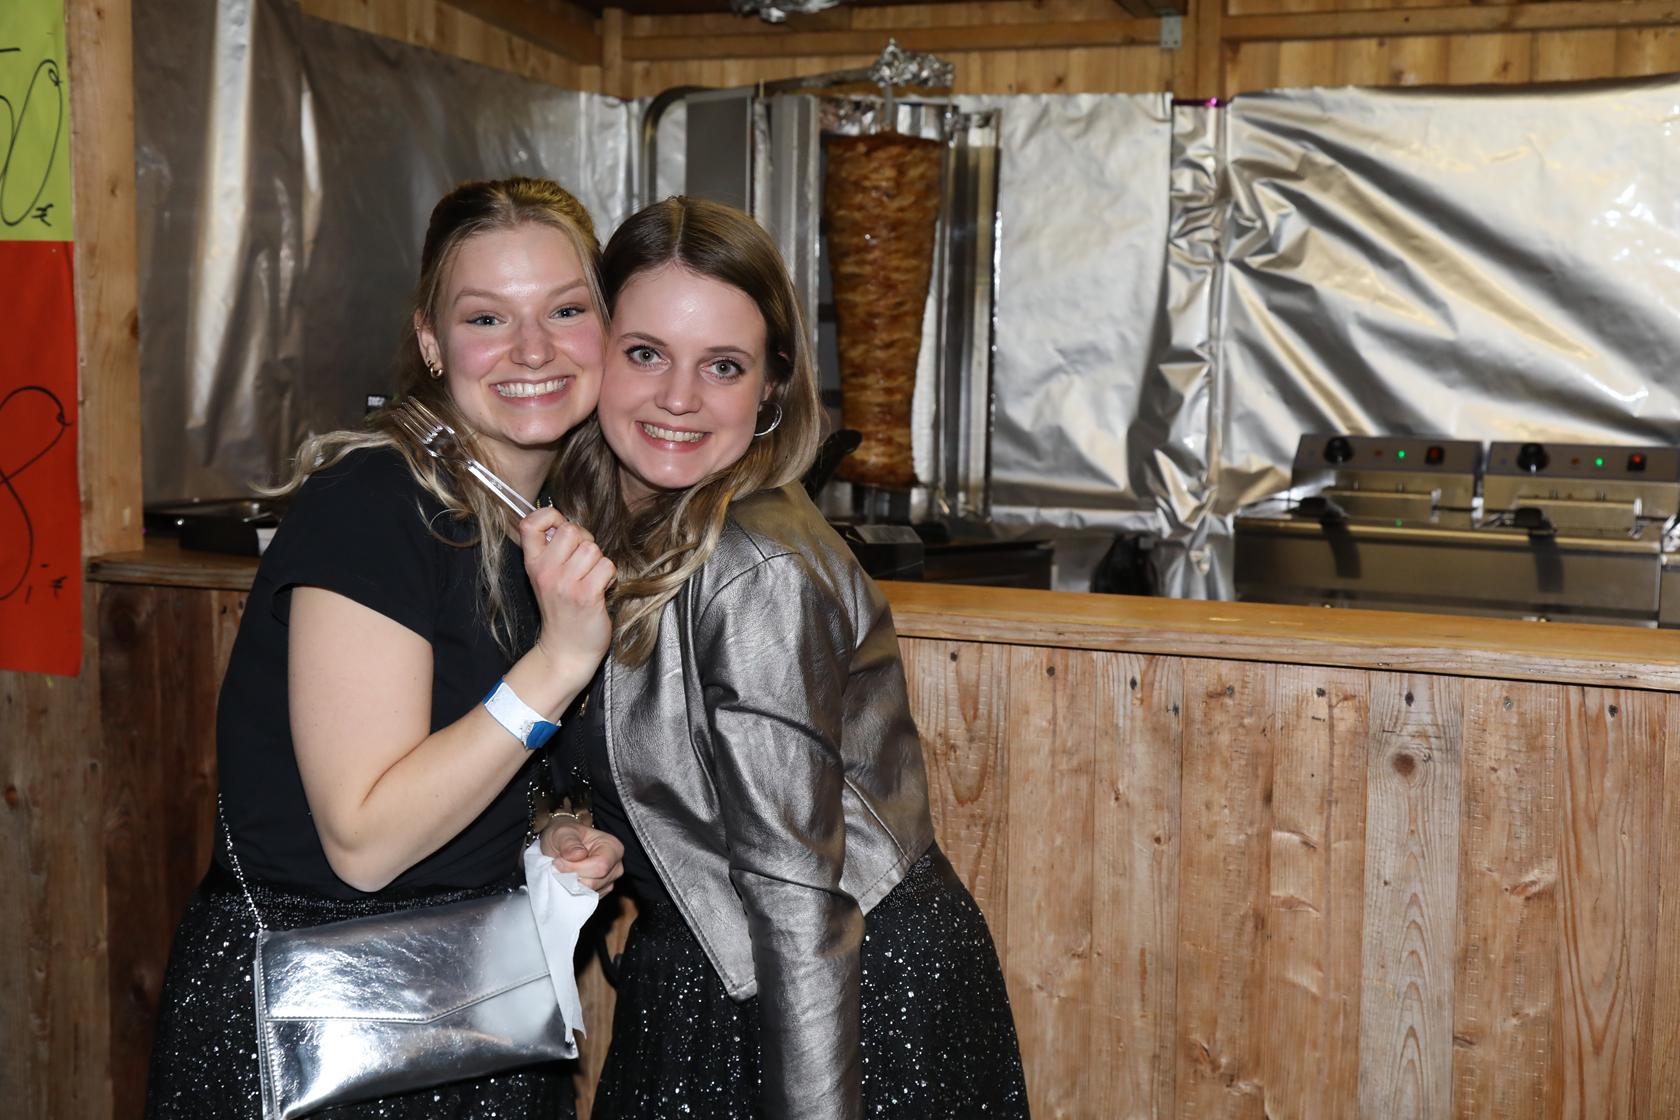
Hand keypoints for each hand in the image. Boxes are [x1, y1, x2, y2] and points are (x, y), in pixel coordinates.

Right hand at [518, 507, 614, 678]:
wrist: (566, 650)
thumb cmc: (562, 610)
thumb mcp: (545, 577)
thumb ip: (552, 550)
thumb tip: (565, 523)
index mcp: (532, 564)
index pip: (530, 523)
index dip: (550, 517)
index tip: (561, 531)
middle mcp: (545, 571)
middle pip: (571, 530)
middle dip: (584, 541)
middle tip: (584, 562)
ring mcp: (565, 584)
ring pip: (592, 548)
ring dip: (599, 561)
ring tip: (592, 579)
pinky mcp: (586, 595)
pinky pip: (607, 565)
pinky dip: (610, 575)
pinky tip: (601, 589)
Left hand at [541, 817, 624, 895]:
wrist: (561, 844)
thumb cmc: (565, 835)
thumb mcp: (562, 833)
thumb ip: (569, 843)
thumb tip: (579, 855)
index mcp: (613, 847)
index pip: (600, 866)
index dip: (576, 868)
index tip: (558, 862)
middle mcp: (616, 866)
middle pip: (594, 882)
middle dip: (572, 877)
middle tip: (559, 866)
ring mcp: (610, 880)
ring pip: (589, 892)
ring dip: (572, 884)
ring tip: (564, 870)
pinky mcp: (600, 891)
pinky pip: (586, 898)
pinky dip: (574, 891)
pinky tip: (569, 878)